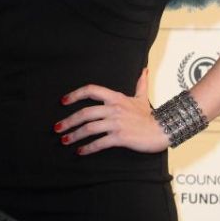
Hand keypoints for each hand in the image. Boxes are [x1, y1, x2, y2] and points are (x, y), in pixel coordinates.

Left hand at [54, 68, 169, 154]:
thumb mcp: (142, 97)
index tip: (63, 101)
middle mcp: (114, 109)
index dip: (75, 94)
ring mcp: (116, 123)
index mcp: (116, 97)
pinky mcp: (120, 137)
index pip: (91, 90)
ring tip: (64, 141)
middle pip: (85, 112)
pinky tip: (80, 151)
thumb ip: (140, 83)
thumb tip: (144, 69)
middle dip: (69, 120)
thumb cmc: (150, 116)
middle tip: (57, 128)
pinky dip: (88, 148)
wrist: (162, 130)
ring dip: (74, 135)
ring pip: (89, 128)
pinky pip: (100, 142)